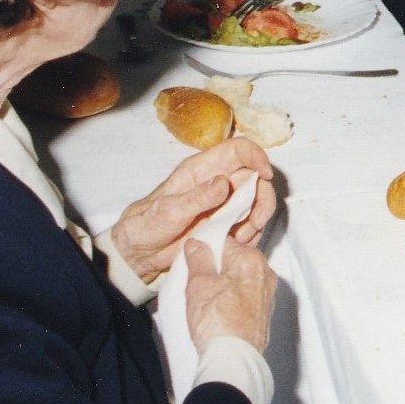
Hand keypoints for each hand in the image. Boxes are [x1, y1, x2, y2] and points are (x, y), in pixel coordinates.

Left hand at [106, 136, 277, 283]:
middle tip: (254, 222)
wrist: (139, 253)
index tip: (265, 175)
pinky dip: (250, 235)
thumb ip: (197, 198)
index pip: (237, 150)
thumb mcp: (168, 212)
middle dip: (262, 199)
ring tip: (239, 239)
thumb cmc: (146, 226)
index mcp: (202, 169)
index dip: (256, 156)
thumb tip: (224, 183)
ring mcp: (224, 204)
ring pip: (256, 202)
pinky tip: (234, 244)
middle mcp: (217, 182)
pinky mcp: (226, 224)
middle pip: (255, 178)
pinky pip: (249, 225)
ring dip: (256, 220)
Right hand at [184, 236, 276, 354]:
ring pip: (240, 280)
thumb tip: (197, 242)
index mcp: (251, 259)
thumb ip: (198, 259)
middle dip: (216, 269)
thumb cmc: (216, 321)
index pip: (225, 242)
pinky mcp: (265, 313)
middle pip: (235, 261)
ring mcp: (267, 295)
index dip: (206, 249)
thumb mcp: (199, 284)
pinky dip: (233, 300)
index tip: (193, 261)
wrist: (234, 359)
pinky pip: (246, 297)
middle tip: (196, 284)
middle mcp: (265, 273)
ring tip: (206, 301)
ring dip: (224, 285)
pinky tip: (218, 313)